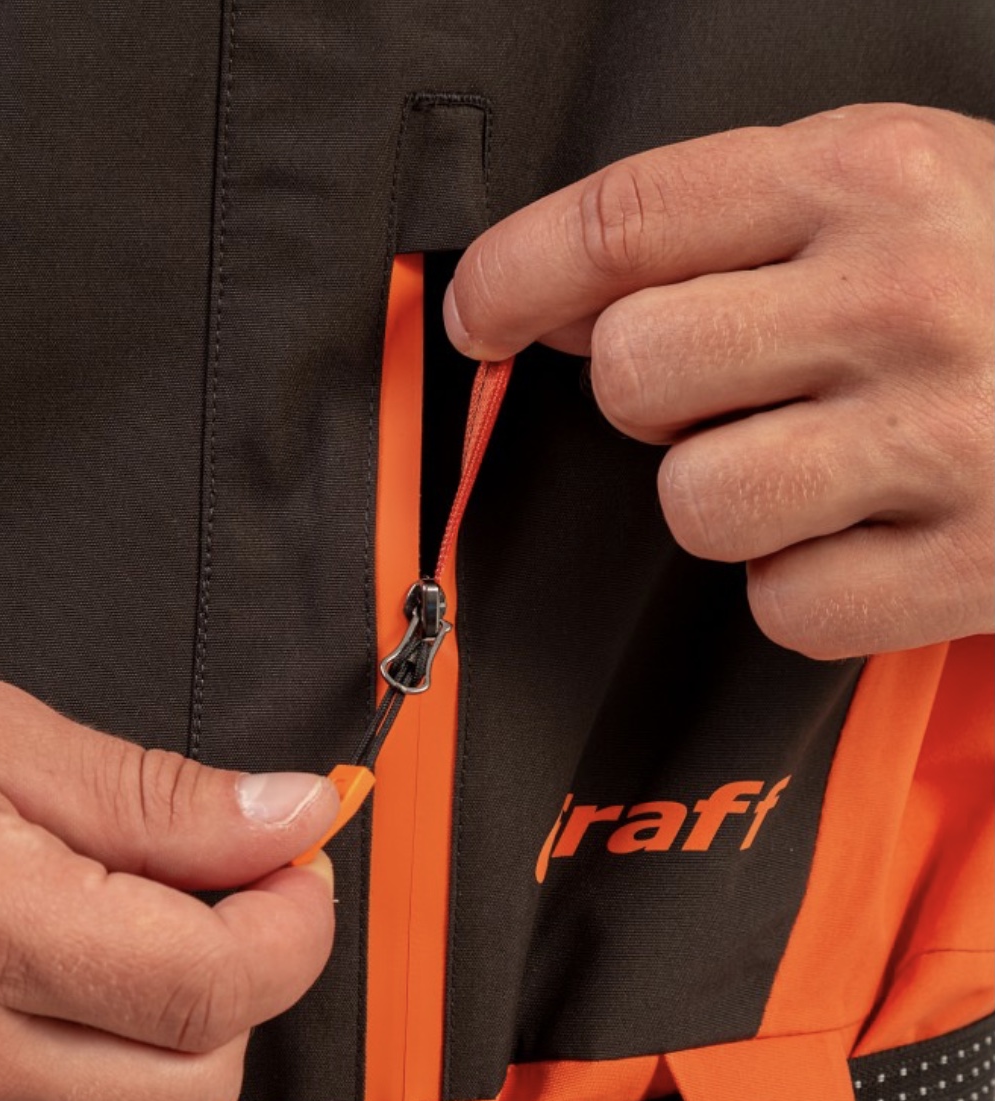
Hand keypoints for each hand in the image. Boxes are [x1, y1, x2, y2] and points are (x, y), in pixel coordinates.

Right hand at [0, 640, 338, 1100]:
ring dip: (159, 1049)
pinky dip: (66, 1090)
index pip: (211, 984)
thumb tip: (280, 815)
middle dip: (245, 993)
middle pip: (188, 1093)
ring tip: (124, 948)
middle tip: (228, 906)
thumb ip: (150, 795)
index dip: (294, 927)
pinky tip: (41, 1006)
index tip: (294, 870)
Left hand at [445, 103, 993, 658]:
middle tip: (728, 390)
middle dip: (650, 397)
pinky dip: (804, 583)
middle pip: (633, 373)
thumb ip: (722, 227)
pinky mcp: (974, 565)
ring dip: (724, 496)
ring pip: (693, 503)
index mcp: (868, 176)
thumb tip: (555, 303)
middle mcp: (904, 298)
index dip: (514, 277)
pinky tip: (868, 530)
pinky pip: (784, 603)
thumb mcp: (883, 190)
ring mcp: (944, 437)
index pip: (624, 221)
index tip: (477, 318)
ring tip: (811, 463)